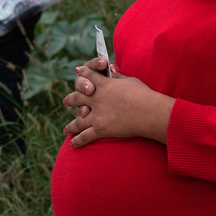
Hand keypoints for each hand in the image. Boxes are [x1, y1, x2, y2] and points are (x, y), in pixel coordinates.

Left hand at [61, 57, 175, 147]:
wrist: (149, 112)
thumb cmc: (144, 95)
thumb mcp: (130, 81)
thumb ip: (118, 78)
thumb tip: (112, 72)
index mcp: (104, 85)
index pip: (88, 75)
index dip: (82, 73)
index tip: (78, 72)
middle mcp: (96, 99)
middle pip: (77, 97)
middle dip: (71, 99)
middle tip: (66, 101)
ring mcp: (97, 115)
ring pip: (78, 120)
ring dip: (71, 125)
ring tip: (66, 129)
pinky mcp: (101, 129)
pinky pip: (85, 136)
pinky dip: (78, 140)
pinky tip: (72, 144)